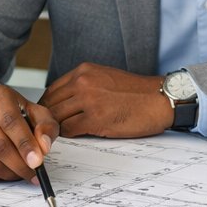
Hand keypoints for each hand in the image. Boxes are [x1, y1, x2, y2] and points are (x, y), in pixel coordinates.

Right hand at [0, 85, 58, 182]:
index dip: (25, 144)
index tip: (38, 162)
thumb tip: (44, 147)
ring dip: (11, 173)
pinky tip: (8, 171)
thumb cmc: (15, 114)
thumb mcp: (36, 113)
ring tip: (23, 171)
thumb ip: (46, 126)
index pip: (10, 122)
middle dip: (20, 164)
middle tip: (35, 173)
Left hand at [40, 63, 173, 138]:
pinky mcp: (95, 119)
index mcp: (84, 71)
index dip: (48, 106)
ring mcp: (88, 100)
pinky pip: (69, 130)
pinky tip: (78, 135)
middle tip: (51, 130)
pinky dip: (69, 135)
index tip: (49, 117)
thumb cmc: (136, 92)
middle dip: (48, 119)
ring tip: (64, 135)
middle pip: (50, 104)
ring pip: (56, 118)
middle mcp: (83, 82)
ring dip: (58, 129)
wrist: (159, 99)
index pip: (52, 90)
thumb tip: (62, 103)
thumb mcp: (105, 77)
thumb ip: (83, 85)